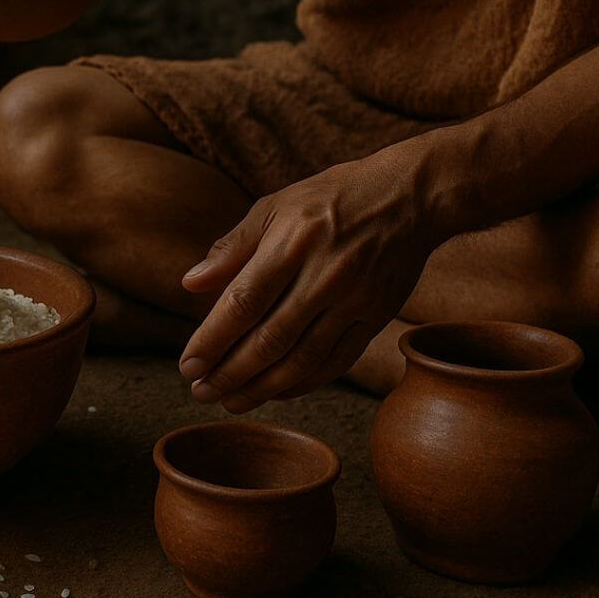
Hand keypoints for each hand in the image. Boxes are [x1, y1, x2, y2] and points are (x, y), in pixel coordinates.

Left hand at [177, 149, 447, 411]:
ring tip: (231, 400)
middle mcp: (323, 276)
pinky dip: (303, 383)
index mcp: (290, 244)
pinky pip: (336, 362)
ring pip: (302, 359)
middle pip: (269, 340)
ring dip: (262, 388)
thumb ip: (232, 248)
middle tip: (201, 392)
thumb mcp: (275, 207)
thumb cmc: (330, 199)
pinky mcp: (376, 318)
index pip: (242, 303)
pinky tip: (276, 392)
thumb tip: (189, 284)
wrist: (409, 197)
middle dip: (229, 374)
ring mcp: (354, 300)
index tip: (188, 366)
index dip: (212, 340)